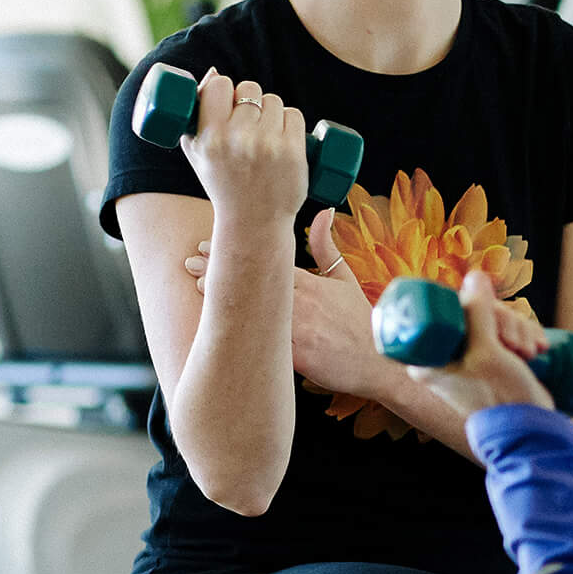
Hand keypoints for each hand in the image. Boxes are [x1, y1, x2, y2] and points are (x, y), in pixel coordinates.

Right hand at [181, 69, 306, 224]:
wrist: (254, 222)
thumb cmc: (223, 184)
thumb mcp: (197, 152)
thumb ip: (195, 115)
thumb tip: (214, 73)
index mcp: (210, 137)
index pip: (219, 86)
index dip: (226, 89)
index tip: (229, 101)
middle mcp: (238, 139)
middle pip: (250, 90)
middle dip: (251, 101)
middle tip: (250, 121)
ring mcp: (267, 146)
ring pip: (274, 101)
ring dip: (272, 111)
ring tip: (266, 133)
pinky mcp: (293, 153)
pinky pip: (295, 115)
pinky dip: (290, 121)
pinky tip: (284, 135)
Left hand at [183, 219, 550, 409]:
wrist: (383, 363)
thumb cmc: (364, 323)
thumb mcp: (347, 279)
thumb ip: (328, 246)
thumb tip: (323, 210)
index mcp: (311, 282)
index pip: (267, 258)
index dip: (237, 249)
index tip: (210, 241)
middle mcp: (302, 302)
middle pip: (254, 279)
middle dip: (220, 269)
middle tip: (189, 260)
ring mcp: (298, 329)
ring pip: (253, 307)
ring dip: (222, 296)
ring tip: (195, 286)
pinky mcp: (297, 355)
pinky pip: (262, 341)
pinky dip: (239, 332)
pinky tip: (217, 326)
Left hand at [405, 271, 554, 417]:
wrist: (531, 430)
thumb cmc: (502, 396)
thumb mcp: (486, 352)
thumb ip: (477, 312)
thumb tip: (475, 275)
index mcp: (429, 358)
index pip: (447, 310)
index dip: (473, 306)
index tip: (492, 322)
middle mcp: (448, 356)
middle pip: (475, 312)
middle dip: (503, 322)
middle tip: (515, 343)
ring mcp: (473, 359)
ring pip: (496, 321)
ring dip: (519, 329)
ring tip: (529, 352)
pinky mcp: (496, 361)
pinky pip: (509, 332)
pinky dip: (526, 335)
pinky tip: (537, 349)